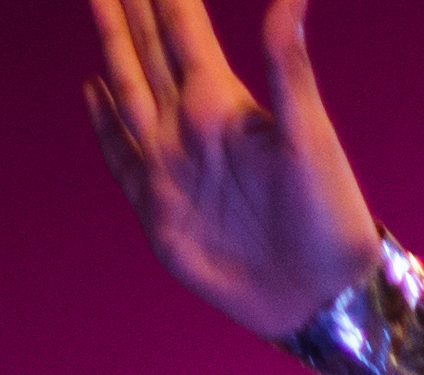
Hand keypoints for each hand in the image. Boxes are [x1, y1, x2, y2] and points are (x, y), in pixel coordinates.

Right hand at [87, 0, 385, 338]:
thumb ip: (288, 68)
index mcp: (223, 104)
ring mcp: (172, 166)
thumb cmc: (329, 217)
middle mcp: (191, 126)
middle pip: (148, 52)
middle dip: (128, 8)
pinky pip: (123, 157)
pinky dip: (105, 124)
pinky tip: (93, 89)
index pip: (182, 31)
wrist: (322, 296)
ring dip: (112, 47)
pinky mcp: (158, 209)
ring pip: (129, 91)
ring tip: (98, 2)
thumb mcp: (309, 138)